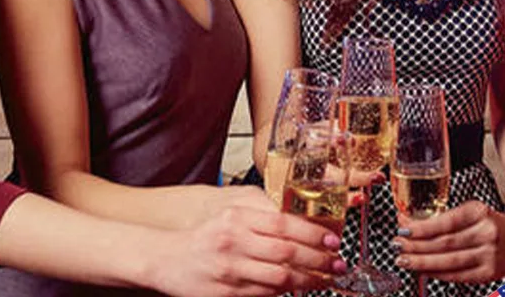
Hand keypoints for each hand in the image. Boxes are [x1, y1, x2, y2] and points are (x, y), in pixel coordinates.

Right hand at [154, 206, 346, 296]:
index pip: (282, 223)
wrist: (166, 259)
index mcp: (237, 217)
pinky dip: (285, 293)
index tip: (332, 239)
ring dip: (308, 281)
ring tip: (326, 280)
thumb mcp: (230, 215)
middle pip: (285, 252)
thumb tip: (299, 224)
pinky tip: (298, 289)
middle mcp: (234, 241)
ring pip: (279, 277)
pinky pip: (265, 295)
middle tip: (338, 264)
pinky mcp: (228, 294)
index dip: (312, 232)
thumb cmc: (204, 236)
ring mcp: (231, 270)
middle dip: (318, 260)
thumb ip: (260, 218)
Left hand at [391, 201, 504, 282]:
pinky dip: (437, 273)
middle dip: (416, 245)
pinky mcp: (489, 273)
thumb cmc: (489, 223)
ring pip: (449, 261)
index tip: (403, 227)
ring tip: (403, 259)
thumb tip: (411, 223)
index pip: (445, 222)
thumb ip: (447, 218)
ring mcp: (489, 256)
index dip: (422, 227)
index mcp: (479, 212)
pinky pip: (458, 275)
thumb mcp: (472, 211)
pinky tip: (422, 270)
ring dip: (422, 261)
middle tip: (397, 245)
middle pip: (444, 243)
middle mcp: (486, 233)